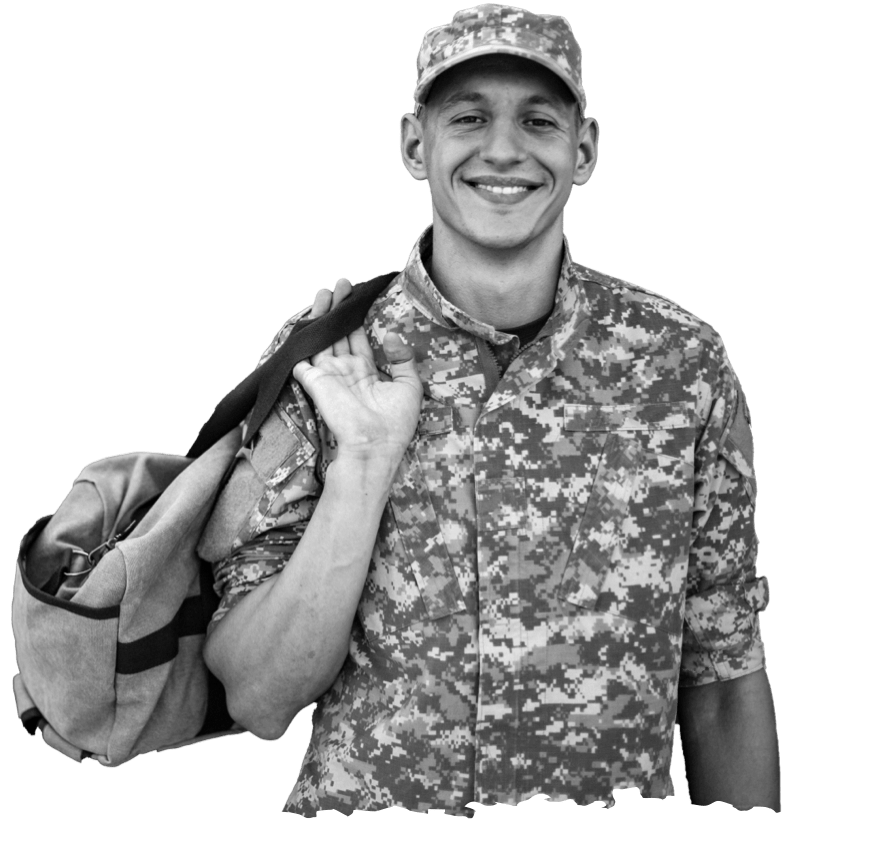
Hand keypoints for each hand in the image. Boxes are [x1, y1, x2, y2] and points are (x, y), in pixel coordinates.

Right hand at [292, 278, 422, 463]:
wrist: (375, 446)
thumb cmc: (395, 424)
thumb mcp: (410, 386)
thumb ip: (402, 359)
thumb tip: (391, 334)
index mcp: (366, 374)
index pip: (358, 340)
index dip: (357, 319)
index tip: (357, 298)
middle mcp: (346, 373)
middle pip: (339, 335)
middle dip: (338, 310)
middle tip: (340, 285)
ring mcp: (329, 377)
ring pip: (322, 340)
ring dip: (322, 316)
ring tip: (325, 291)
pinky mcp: (315, 382)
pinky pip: (302, 359)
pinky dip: (301, 341)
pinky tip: (305, 319)